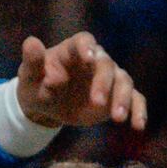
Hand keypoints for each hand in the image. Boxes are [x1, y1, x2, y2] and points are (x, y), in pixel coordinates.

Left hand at [9, 32, 150, 136]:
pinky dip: (138, 110)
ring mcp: (109, 77)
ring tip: (117, 118)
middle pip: (106, 64)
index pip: (84, 41)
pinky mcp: (116, 96)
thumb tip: (32, 43)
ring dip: (122, 98)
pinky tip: (138, 126)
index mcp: (73, 49)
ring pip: (123, 81)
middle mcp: (95, 59)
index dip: (88, 48)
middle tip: (97, 102)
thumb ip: (32, 60)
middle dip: (104, 82)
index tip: (89, 58)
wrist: (47, 105)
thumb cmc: (36, 84)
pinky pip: (134, 99)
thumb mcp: (29, 76)